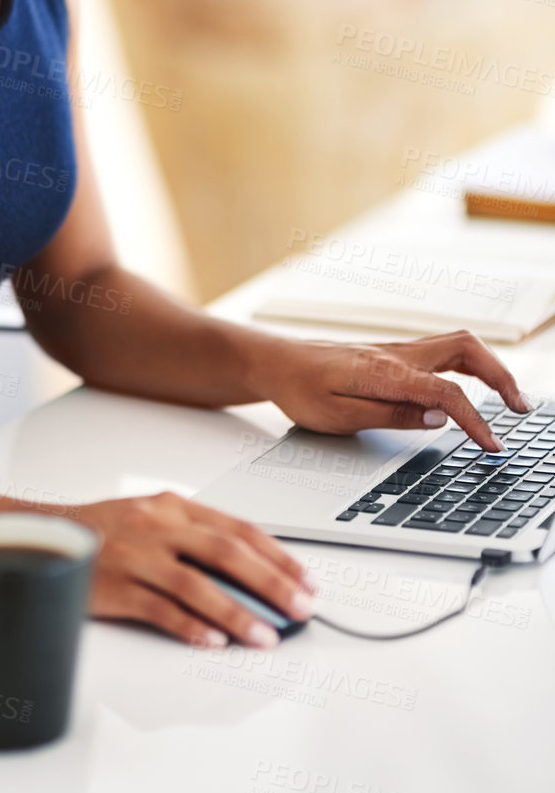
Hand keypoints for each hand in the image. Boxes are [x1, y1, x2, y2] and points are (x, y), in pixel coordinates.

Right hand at [67, 492, 313, 647]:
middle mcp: (154, 525)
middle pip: (224, 552)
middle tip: (300, 608)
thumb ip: (192, 535)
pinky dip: (189, 625)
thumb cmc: (100, 531)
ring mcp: (133, 555)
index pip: (235, 528)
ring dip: (236, 613)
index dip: (276, 555)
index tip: (305, 581)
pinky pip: (158, 608)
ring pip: (195, 584)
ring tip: (266, 636)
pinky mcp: (113, 585)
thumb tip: (250, 570)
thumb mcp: (149, 516)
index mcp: (169, 506)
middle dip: (270, 583)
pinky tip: (212, 641)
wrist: (41, 534)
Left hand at [253, 330, 532, 452]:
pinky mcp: (391, 355)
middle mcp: (395, 354)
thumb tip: (437, 418)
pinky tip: (473, 386)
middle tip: (520, 408)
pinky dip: (467, 366)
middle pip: (464, 349)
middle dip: (500, 376)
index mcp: (384, 371)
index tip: (492, 446)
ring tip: (508, 399)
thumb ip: (389, 416)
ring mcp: (395, 350)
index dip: (475, 420)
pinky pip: (439, 353)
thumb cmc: (298, 389)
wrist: (273, 362)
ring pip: (455, 346)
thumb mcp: (336, 416)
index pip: (445, 393)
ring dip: (488, 367)